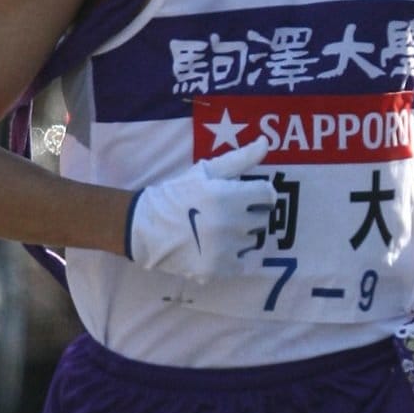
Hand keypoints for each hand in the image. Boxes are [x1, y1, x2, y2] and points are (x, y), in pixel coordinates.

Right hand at [126, 136, 273, 276]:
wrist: (146, 228)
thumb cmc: (177, 194)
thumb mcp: (206, 171)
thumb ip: (239, 159)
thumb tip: (265, 143)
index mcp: (226, 195)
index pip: (268, 195)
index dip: (260, 193)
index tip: (248, 195)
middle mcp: (229, 223)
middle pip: (263, 219)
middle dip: (251, 214)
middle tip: (230, 213)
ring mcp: (223, 249)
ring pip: (253, 241)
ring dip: (243, 236)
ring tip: (221, 231)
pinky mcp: (217, 269)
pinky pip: (243, 263)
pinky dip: (235, 257)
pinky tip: (219, 249)